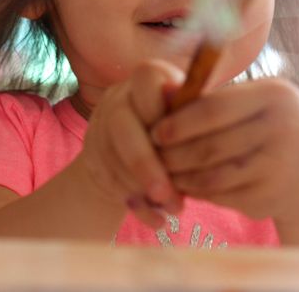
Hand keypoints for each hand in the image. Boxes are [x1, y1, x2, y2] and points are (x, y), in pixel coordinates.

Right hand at [76, 61, 184, 228]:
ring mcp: (100, 126)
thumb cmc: (179, 133)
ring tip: (173, 209)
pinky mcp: (91, 157)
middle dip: (146, 165)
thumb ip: (195, 115)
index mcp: (147, 78)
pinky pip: (107, 182)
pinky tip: (157, 219)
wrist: (140, 154)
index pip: (146, 78)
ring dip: (143, 189)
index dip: (160, 110)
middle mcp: (118, 97)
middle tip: (170, 195)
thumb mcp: (189, 117)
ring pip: (112, 158)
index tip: (180, 142)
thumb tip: (207, 114)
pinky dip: (136, 206)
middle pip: (122, 126)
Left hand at [152, 75, 298, 223]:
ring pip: (213, 175)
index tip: (155, 130)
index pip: (215, 108)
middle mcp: (284, 128)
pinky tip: (186, 187)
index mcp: (276, 95)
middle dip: (174, 154)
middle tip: (153, 156)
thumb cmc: (272, 128)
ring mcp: (280, 166)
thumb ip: (212, 98)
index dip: (179, 121)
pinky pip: (223, 195)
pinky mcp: (273, 196)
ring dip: (182, 176)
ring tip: (163, 173)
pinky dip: (199, 193)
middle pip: (211, 145)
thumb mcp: (254, 104)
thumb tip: (161, 90)